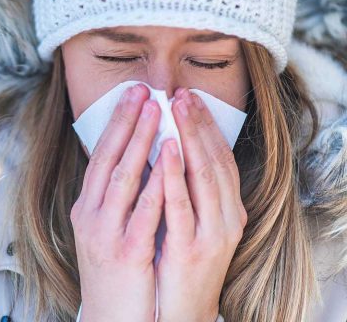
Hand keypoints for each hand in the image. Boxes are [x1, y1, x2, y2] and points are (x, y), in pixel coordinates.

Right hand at [71, 83, 164, 321]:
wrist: (110, 319)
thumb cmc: (113, 274)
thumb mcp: (104, 230)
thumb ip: (114, 198)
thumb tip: (133, 158)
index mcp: (86, 208)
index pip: (100, 156)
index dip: (117, 124)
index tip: (134, 95)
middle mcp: (91, 216)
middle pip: (109, 159)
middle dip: (128, 122)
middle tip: (144, 90)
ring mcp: (106, 234)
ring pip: (123, 178)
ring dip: (141, 142)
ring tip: (158, 112)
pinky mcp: (126, 253)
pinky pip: (143, 214)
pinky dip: (155, 185)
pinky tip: (166, 162)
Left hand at [154, 89, 247, 321]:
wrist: (181, 312)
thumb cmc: (180, 263)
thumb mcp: (191, 221)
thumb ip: (185, 189)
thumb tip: (166, 148)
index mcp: (226, 209)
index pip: (218, 157)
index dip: (205, 125)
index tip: (187, 96)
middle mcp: (226, 217)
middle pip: (214, 159)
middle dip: (198, 122)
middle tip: (181, 91)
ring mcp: (212, 232)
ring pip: (204, 175)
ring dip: (190, 137)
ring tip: (175, 107)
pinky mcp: (191, 248)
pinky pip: (182, 205)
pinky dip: (175, 174)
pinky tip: (166, 149)